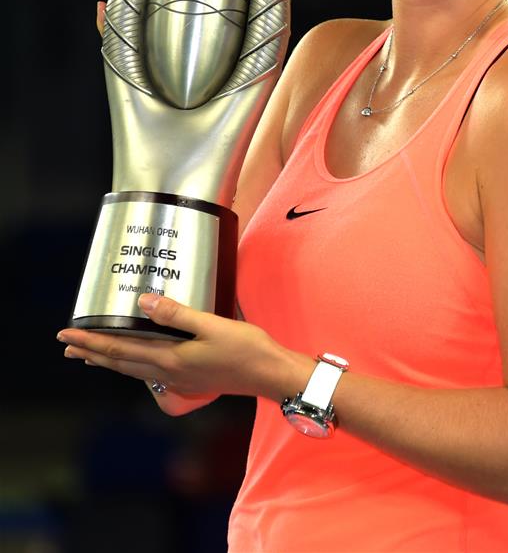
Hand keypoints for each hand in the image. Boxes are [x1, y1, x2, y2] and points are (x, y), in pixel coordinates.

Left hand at [57, 293, 302, 414]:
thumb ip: (176, 314)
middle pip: (120, 363)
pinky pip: (148, 372)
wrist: (269, 373)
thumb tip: (143, 301)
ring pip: (132, 369)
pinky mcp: (189, 377)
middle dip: (92, 352)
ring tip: (89, 356)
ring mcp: (179, 378)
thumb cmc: (246, 348)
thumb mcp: (212, 324)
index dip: (92, 341)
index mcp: (170, 359)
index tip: (68, 333)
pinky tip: (134, 361)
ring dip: (107, 361)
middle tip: (67, 345)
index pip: (120, 349)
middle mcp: (169, 372)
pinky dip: (130, 365)